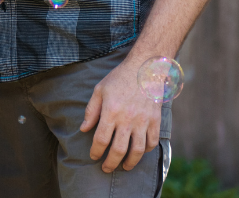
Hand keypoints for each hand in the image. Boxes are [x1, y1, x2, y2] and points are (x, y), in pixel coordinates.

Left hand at [80, 58, 162, 172]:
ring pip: (137, 150)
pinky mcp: (155, 121)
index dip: (96, 151)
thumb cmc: (118, 79)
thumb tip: (84, 129)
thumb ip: (91, 111)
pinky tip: (139, 153)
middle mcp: (127, 119)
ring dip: (130, 162)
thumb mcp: (99, 90)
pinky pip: (152, 142)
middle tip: (106, 168)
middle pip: (119, 149)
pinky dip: (146, 151)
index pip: (102, 139)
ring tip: (124, 167)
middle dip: (111, 162)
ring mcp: (143, 122)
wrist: (144, 70)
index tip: (93, 156)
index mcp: (111, 111)